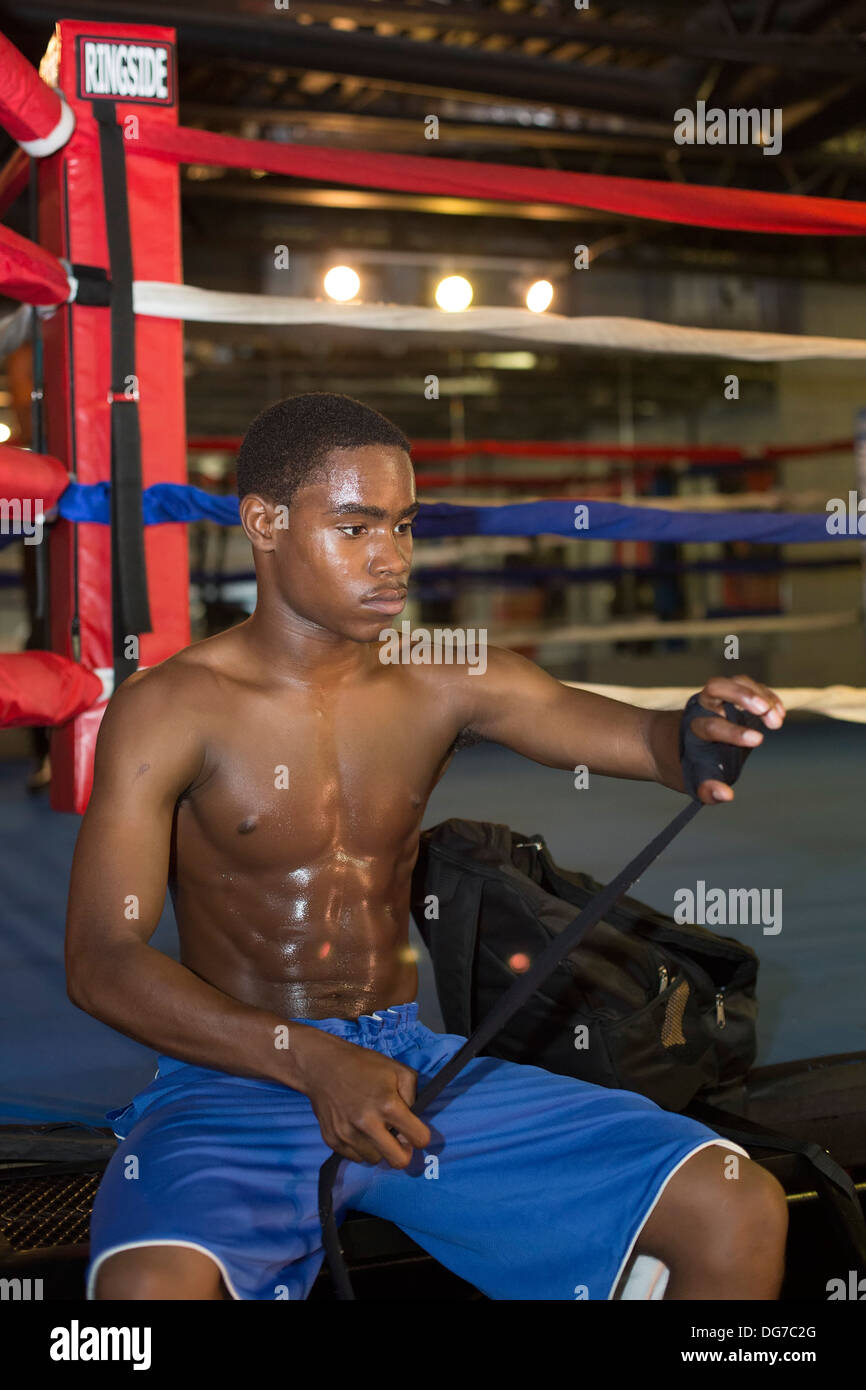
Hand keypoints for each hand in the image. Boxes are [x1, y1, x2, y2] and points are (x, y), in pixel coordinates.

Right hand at [294, 1027, 431, 1167]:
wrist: (322, 1066)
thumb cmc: (363, 1065)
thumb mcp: (397, 1070)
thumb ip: (413, 1095)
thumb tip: (414, 1120)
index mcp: (388, 1105)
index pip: (419, 1139)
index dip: (421, 1135)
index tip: (414, 1130)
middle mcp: (368, 1124)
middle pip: (398, 1161)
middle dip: (404, 1152)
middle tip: (399, 1140)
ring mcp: (348, 1135)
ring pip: (375, 1160)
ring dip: (379, 1148)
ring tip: (373, 1129)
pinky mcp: (333, 1141)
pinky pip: (355, 1157)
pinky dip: (361, 1148)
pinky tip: (358, 1129)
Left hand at [685, 675, 784, 804]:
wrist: (672, 745)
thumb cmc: (688, 766)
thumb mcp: (693, 781)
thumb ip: (707, 790)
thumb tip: (726, 795)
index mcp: (692, 730)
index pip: (710, 725)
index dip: (734, 732)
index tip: (758, 740)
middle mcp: (703, 708)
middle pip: (716, 687)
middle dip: (742, 695)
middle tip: (765, 711)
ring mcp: (719, 699)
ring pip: (736, 682)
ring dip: (760, 694)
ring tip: (778, 718)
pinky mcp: (733, 696)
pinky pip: (749, 686)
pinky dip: (767, 695)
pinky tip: (780, 713)